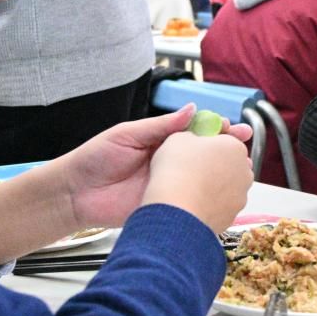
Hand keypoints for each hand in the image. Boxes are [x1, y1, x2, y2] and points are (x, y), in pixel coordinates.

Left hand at [60, 104, 252, 229]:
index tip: (230, 127)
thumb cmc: (94, 159)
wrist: (74, 194)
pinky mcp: (164, 205)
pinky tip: (219, 192)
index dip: (215, 129)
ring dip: (220, 172)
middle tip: (242, 144)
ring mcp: (169, 184)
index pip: (195, 132)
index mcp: (161, 141)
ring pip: (201, 178)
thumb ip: (161, 126)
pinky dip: (205, 197)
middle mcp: (169, 162)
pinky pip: (188, 200)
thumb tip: (192, 110)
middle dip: (226, 149)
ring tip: (237, 167)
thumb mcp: (128, 134)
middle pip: (204, 155)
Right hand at [141, 131, 253, 233]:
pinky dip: (210, 204)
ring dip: (213, 185)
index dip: (208, 143)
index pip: (225, 140)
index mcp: (235, 147)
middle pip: (229, 163)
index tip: (195, 147)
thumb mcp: (178, 138)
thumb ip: (191, 135)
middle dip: (213, 164)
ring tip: (189, 187)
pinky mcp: (232, 216)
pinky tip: (192, 203)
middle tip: (191, 167)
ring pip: (227, 186)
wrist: (177, 210)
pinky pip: (221, 205)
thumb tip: (191, 140)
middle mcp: (244, 171)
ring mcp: (240, 195)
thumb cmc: (177, 170)